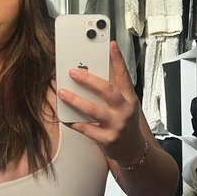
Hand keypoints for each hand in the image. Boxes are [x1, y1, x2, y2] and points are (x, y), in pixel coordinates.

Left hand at [57, 40, 145, 165]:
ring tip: (63, 92)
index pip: (124, 75)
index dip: (118, 59)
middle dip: (89, 79)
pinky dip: (74, 122)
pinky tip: (65, 117)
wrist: (134, 151)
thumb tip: (92, 74)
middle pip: (107, 91)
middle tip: (73, 72)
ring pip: (93, 110)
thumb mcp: (125, 105)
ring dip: (76, 100)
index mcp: (129, 98)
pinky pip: (86, 128)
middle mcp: (125, 110)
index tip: (110, 44)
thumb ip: (113, 91)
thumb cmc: (126, 124)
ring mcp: (116, 125)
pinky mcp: (107, 139)